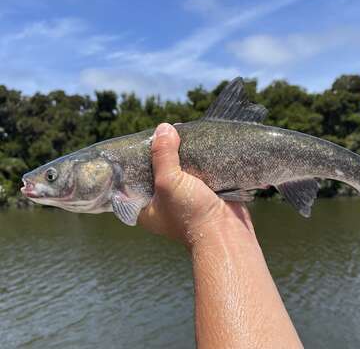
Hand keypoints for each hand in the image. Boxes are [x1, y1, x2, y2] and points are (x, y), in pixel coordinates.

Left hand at [138, 123, 252, 248]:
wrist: (226, 231)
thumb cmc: (191, 214)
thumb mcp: (169, 182)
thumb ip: (163, 155)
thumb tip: (163, 128)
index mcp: (145, 207)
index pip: (133, 178)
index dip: (137, 159)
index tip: (143, 140)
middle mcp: (162, 203)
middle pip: (156, 170)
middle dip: (161, 153)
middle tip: (165, 133)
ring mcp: (183, 197)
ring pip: (178, 169)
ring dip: (181, 153)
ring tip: (181, 133)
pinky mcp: (202, 192)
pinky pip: (195, 171)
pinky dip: (197, 159)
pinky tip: (197, 143)